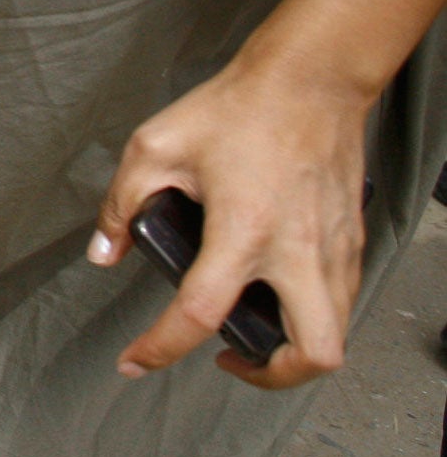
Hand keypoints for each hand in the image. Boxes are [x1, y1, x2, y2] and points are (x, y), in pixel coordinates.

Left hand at [90, 54, 368, 389]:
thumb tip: (104, 253)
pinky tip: (275, 294)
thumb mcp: (155, 147)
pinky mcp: (352, 240)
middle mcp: (299, 250)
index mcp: (244, 229)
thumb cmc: (236, 109)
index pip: (200, 313)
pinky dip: (313, 315)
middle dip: (270, 376)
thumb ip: (122, 204)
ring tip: (250, 331)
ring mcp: (334, 248)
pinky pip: (342, 299)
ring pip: (336, 334)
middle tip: (229, 358)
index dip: (160, 348)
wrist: (309, 80)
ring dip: (295, 350)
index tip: (134, 361)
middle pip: (311, 353)